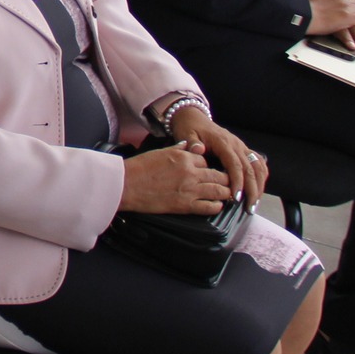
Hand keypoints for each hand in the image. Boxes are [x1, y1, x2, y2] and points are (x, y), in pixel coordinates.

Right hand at [118, 141, 234, 215]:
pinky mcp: (185, 205)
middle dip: (225, 179)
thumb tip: (190, 146)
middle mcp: (190, 172)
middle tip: (228, 182)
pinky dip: (217, 206)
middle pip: (219, 175)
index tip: (210, 170)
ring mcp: (190, 190)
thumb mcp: (160, 152)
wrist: (126, 185)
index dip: (209, 165)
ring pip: (219, 191)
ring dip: (225, 192)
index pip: (206, 160)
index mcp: (184, 157)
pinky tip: (217, 205)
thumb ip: (179, 149)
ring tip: (227, 194)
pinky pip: (210, 207)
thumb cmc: (139, 168)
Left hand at [168, 109, 266, 204]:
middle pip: (250, 168)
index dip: (238, 182)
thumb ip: (191, 143)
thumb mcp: (186, 134)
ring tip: (255, 202)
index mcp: (223, 142)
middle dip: (252, 189)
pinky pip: (258, 162)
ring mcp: (241, 146)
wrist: (193, 117)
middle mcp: (236, 144)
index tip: (236, 197)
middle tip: (249, 207)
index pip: (235, 164)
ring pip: (258, 166)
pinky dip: (261, 176)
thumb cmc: (189, 128)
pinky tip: (259, 188)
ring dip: (259, 185)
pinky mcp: (243, 149)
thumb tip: (198, 150)